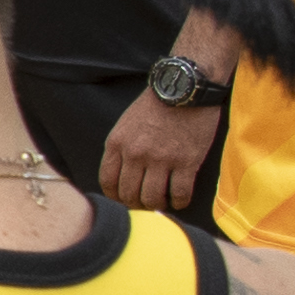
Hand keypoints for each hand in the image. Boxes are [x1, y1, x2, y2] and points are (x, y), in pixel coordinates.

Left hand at [100, 89, 222, 212]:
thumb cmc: (156, 104)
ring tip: (162, 204)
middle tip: (145, 205)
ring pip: (153, 199)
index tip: (123, 200)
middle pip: (129, 195)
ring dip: (157, 206)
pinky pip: (180, 194)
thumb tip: (121, 176)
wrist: (185, 88)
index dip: (115, 197)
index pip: (108, 182)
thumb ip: (121, 148)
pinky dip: (179, 202)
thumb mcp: (126, 123)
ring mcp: (161, 159)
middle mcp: (135, 154)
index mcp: (117, 144)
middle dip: (136, 204)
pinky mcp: (186, 162)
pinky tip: (180, 201)